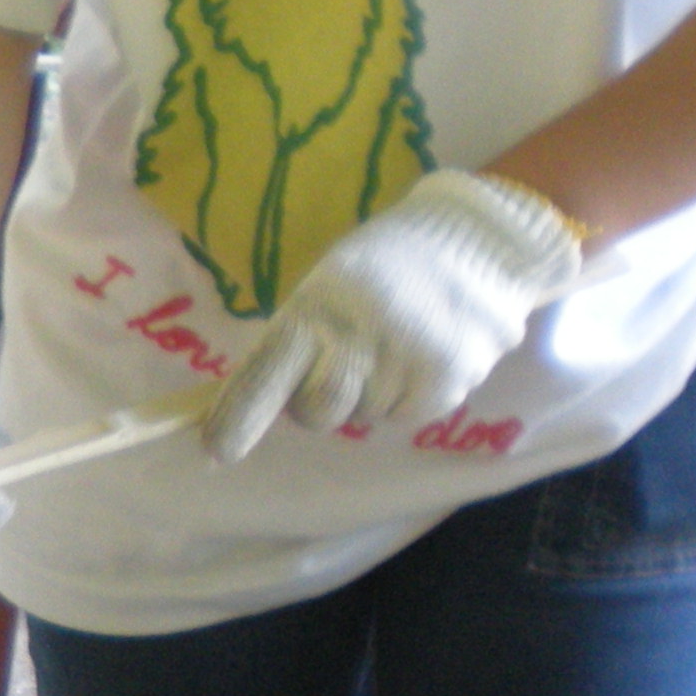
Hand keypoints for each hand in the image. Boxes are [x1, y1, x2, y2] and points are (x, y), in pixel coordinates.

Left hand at [205, 170, 581, 462]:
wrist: (482, 244)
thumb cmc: (383, 267)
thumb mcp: (325, 288)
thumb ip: (289, 344)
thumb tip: (236, 407)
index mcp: (318, 309)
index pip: (266, 373)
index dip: (238, 416)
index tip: (214, 451)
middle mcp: (361, 340)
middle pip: (317, 413)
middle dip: (318, 401)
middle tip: (342, 360)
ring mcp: (407, 367)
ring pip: (363, 416)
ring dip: (368, 393)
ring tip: (394, 342)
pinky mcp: (448, 387)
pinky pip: (404, 415)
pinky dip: (405, 394)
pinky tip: (422, 353)